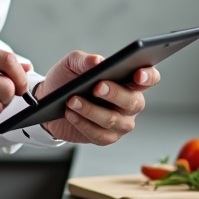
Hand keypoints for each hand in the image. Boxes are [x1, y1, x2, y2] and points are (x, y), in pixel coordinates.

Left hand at [34, 51, 158, 144]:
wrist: (49, 100)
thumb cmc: (67, 78)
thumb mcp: (73, 64)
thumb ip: (85, 60)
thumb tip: (97, 61)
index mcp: (129, 80)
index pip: (149, 78)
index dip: (148, 77)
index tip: (138, 75)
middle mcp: (130, 102)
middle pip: (133, 101)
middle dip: (115, 94)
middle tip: (97, 87)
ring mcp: (121, 122)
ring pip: (114, 120)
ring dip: (91, 110)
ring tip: (72, 101)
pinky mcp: (107, 137)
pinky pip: (100, 134)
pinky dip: (83, 124)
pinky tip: (71, 114)